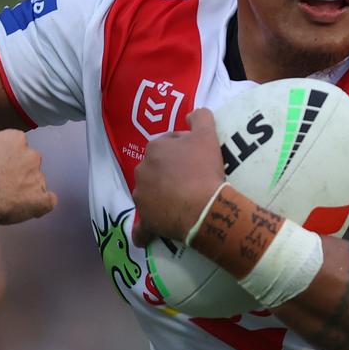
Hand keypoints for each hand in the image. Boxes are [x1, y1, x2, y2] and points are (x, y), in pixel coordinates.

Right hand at [0, 129, 55, 224]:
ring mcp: (39, 179)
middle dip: (17, 169)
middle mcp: (32, 156)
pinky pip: (47, 201)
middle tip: (0, 181)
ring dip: (25, 187)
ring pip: (36, 181)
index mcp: (16, 139)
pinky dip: (40, 204)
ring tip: (8, 198)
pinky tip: (30, 207)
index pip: (14, 143)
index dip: (3, 154)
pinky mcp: (42, 200)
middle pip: (27, 161)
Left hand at [132, 109, 225, 245]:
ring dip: (159, 198)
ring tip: (180, 203)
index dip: (183, 151)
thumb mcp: (207, 136)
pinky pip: (142, 229)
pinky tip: (148, 237)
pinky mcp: (146, 220)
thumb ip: (200, 118)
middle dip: (169, 173)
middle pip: (157, 169)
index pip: (168, 144)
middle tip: (191, 180)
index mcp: (154, 148)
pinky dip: (145, 232)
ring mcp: (141, 196)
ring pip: (149, 194)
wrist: (204, 206)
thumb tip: (193, 112)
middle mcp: (142, 170)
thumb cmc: (204, 169)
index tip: (196, 160)